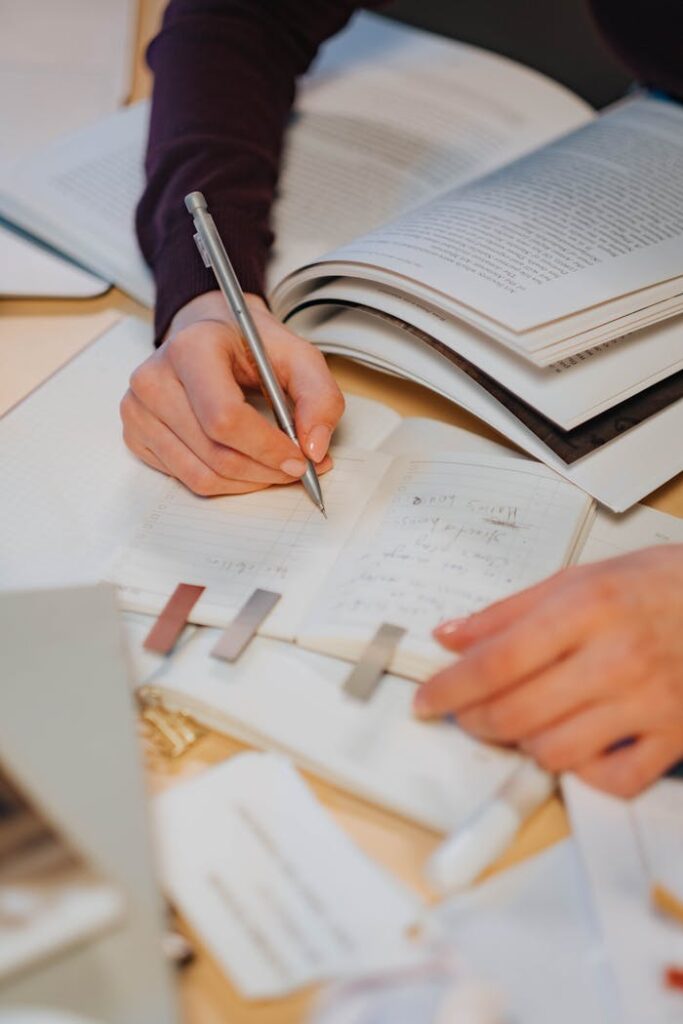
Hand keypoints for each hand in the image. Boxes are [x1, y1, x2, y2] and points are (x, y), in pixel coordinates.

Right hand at [120, 291, 343, 494]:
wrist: (206, 332)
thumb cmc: (247, 344)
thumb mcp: (297, 355)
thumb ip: (319, 397)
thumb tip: (314, 449)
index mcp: (191, 348)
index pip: (225, 418)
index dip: (267, 448)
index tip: (301, 460)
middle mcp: (154, 378)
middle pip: (215, 453)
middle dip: (265, 471)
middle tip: (298, 469)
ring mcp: (138, 409)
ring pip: (200, 475)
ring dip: (248, 482)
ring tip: (274, 468)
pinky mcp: (135, 433)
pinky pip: (185, 479)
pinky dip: (224, 482)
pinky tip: (243, 462)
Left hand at [414, 546, 682, 796]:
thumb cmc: (661, 584)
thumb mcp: (584, 577)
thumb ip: (512, 610)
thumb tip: (452, 635)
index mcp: (588, 608)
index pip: (499, 660)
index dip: (451, 687)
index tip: (426, 699)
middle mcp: (617, 658)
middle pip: (519, 712)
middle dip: (475, 721)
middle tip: (465, 714)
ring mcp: (649, 702)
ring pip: (557, 751)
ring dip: (522, 745)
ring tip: (518, 725)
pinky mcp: (676, 736)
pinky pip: (615, 780)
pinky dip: (582, 774)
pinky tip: (574, 749)